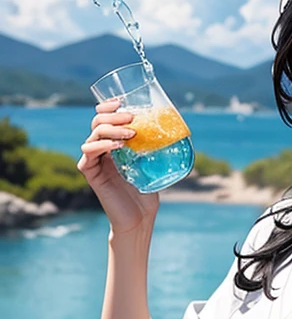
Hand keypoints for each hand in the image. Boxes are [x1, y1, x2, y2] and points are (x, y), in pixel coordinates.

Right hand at [78, 99, 159, 235]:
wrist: (140, 217)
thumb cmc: (147, 190)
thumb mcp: (153, 161)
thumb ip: (155, 144)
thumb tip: (175, 124)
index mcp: (113, 143)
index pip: (104, 117)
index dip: (109, 106)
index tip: (122, 101)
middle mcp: (101, 149)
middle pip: (97, 122)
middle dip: (113, 116)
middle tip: (132, 118)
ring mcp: (93, 160)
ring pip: (93, 134)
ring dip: (111, 129)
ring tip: (131, 134)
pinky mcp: (90, 173)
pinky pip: (88, 152)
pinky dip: (102, 145)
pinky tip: (118, 146)